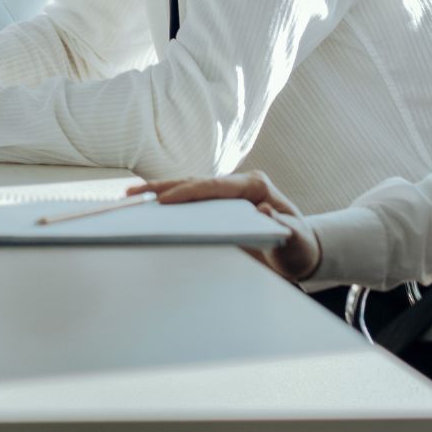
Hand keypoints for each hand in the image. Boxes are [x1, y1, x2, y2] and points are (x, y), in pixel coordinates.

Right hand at [139, 172, 320, 282]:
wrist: (300, 249)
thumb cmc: (299, 246)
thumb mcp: (297, 242)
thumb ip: (286, 229)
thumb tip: (266, 210)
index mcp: (256, 186)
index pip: (217, 186)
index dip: (190, 192)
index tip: (165, 201)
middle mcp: (239, 183)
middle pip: (196, 182)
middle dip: (165, 187)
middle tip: (135, 194)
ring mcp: (227, 192)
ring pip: (189, 187)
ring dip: (160, 190)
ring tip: (131, 196)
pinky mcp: (218, 203)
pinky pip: (190, 199)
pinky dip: (168, 199)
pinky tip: (146, 203)